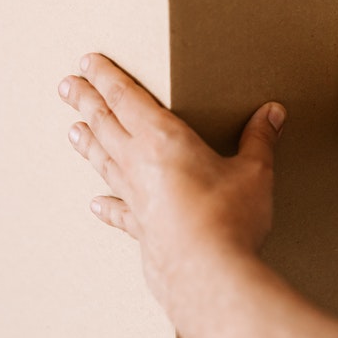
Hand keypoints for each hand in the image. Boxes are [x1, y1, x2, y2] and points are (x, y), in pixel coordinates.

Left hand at [58, 53, 285, 316]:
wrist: (209, 275)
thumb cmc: (229, 218)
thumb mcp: (254, 170)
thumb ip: (259, 139)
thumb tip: (271, 113)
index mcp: (163, 138)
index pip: (126, 98)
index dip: (106, 77)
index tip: (87, 62)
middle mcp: (139, 164)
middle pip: (105, 124)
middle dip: (86, 101)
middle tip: (66, 86)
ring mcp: (135, 198)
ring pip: (104, 161)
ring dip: (88, 143)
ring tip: (72, 130)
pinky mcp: (140, 228)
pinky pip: (118, 210)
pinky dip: (106, 204)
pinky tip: (96, 203)